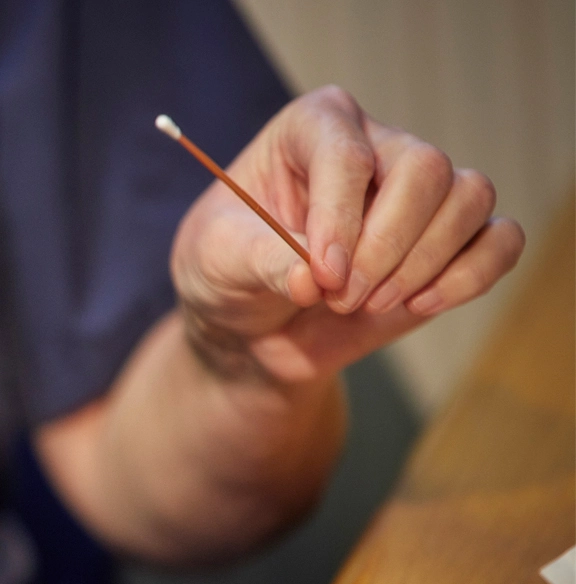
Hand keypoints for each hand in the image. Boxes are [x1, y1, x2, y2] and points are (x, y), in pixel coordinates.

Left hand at [170, 85, 524, 382]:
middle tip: (340, 297)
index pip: (347, 153)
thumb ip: (262, 260)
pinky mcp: (454, 238)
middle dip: (388, 245)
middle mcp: (376, 143)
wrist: (254, 323)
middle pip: (425, 169)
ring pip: (470, 197)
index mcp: (313, 125)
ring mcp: (421, 190)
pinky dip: (471, 276)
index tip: (322, 276)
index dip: (341, 218)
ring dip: (424, 263)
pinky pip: (500, 240)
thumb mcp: (217, 260)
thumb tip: (312, 277)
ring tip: (366, 304)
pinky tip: (420, 304)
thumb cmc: (228, 269)